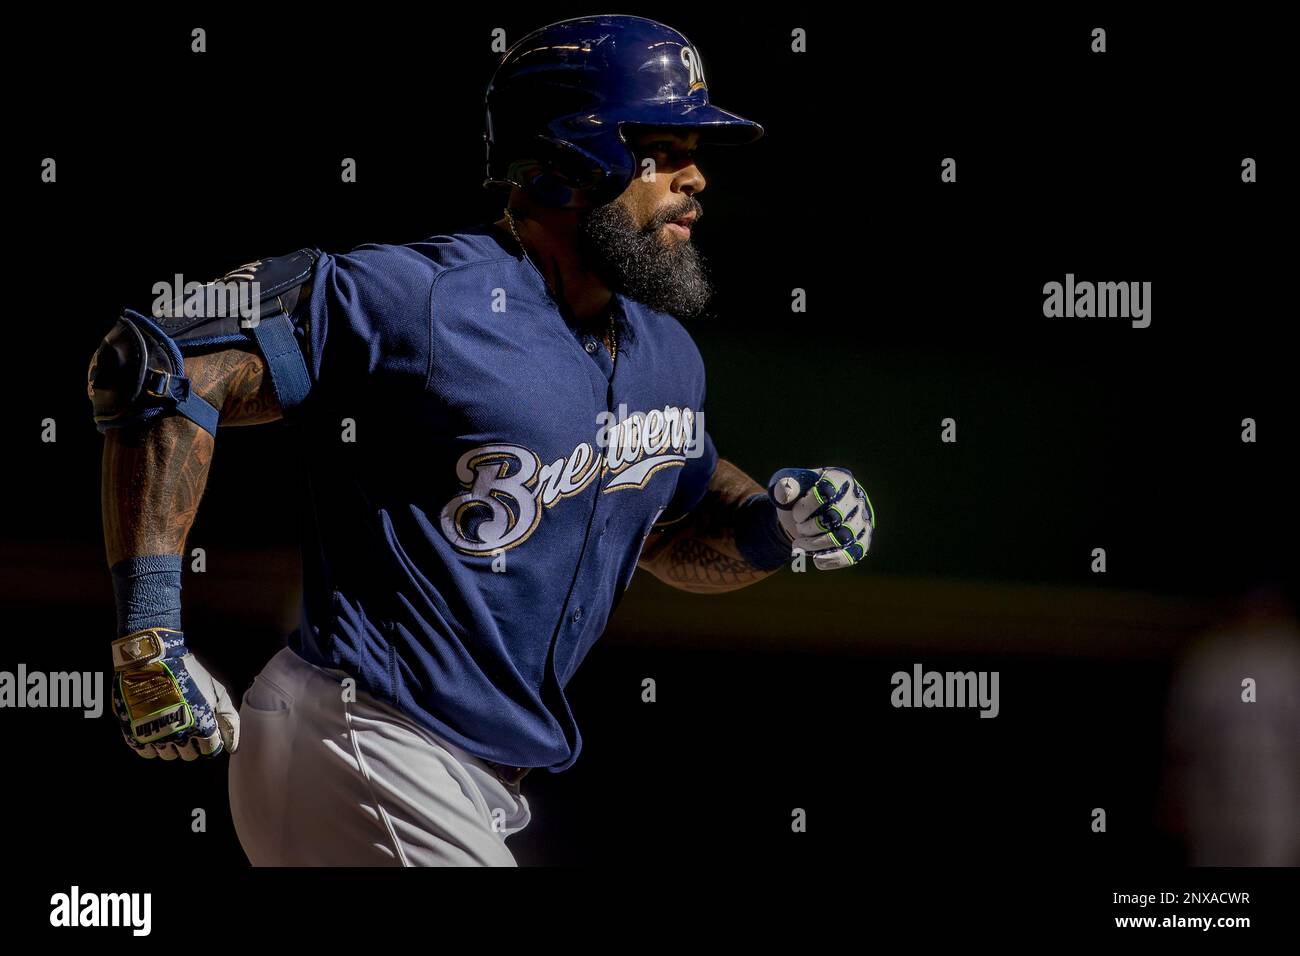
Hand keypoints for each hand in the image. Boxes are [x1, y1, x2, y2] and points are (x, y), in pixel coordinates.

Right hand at [111, 628, 239, 759]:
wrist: (151, 661)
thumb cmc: (189, 674)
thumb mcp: (217, 692)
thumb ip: (230, 720)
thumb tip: (233, 747)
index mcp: (203, 726)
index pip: (211, 750)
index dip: (211, 739)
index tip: (206, 728)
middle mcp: (180, 736)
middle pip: (190, 755)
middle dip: (192, 742)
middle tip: (188, 723)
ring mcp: (156, 736)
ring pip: (169, 755)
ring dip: (172, 744)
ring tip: (171, 723)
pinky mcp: (135, 735)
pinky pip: (147, 752)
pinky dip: (153, 744)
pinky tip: (156, 727)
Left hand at [767, 466, 873, 569]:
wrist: (806, 514)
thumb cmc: (799, 496)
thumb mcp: (787, 485)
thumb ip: (784, 486)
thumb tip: (784, 494)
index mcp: (840, 479)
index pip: (826, 493)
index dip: (805, 508)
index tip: (795, 513)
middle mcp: (857, 498)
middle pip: (835, 518)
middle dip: (809, 528)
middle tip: (797, 528)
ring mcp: (862, 521)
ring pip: (843, 538)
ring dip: (815, 545)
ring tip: (798, 544)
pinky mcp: (862, 541)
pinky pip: (853, 554)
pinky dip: (832, 560)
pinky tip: (816, 560)